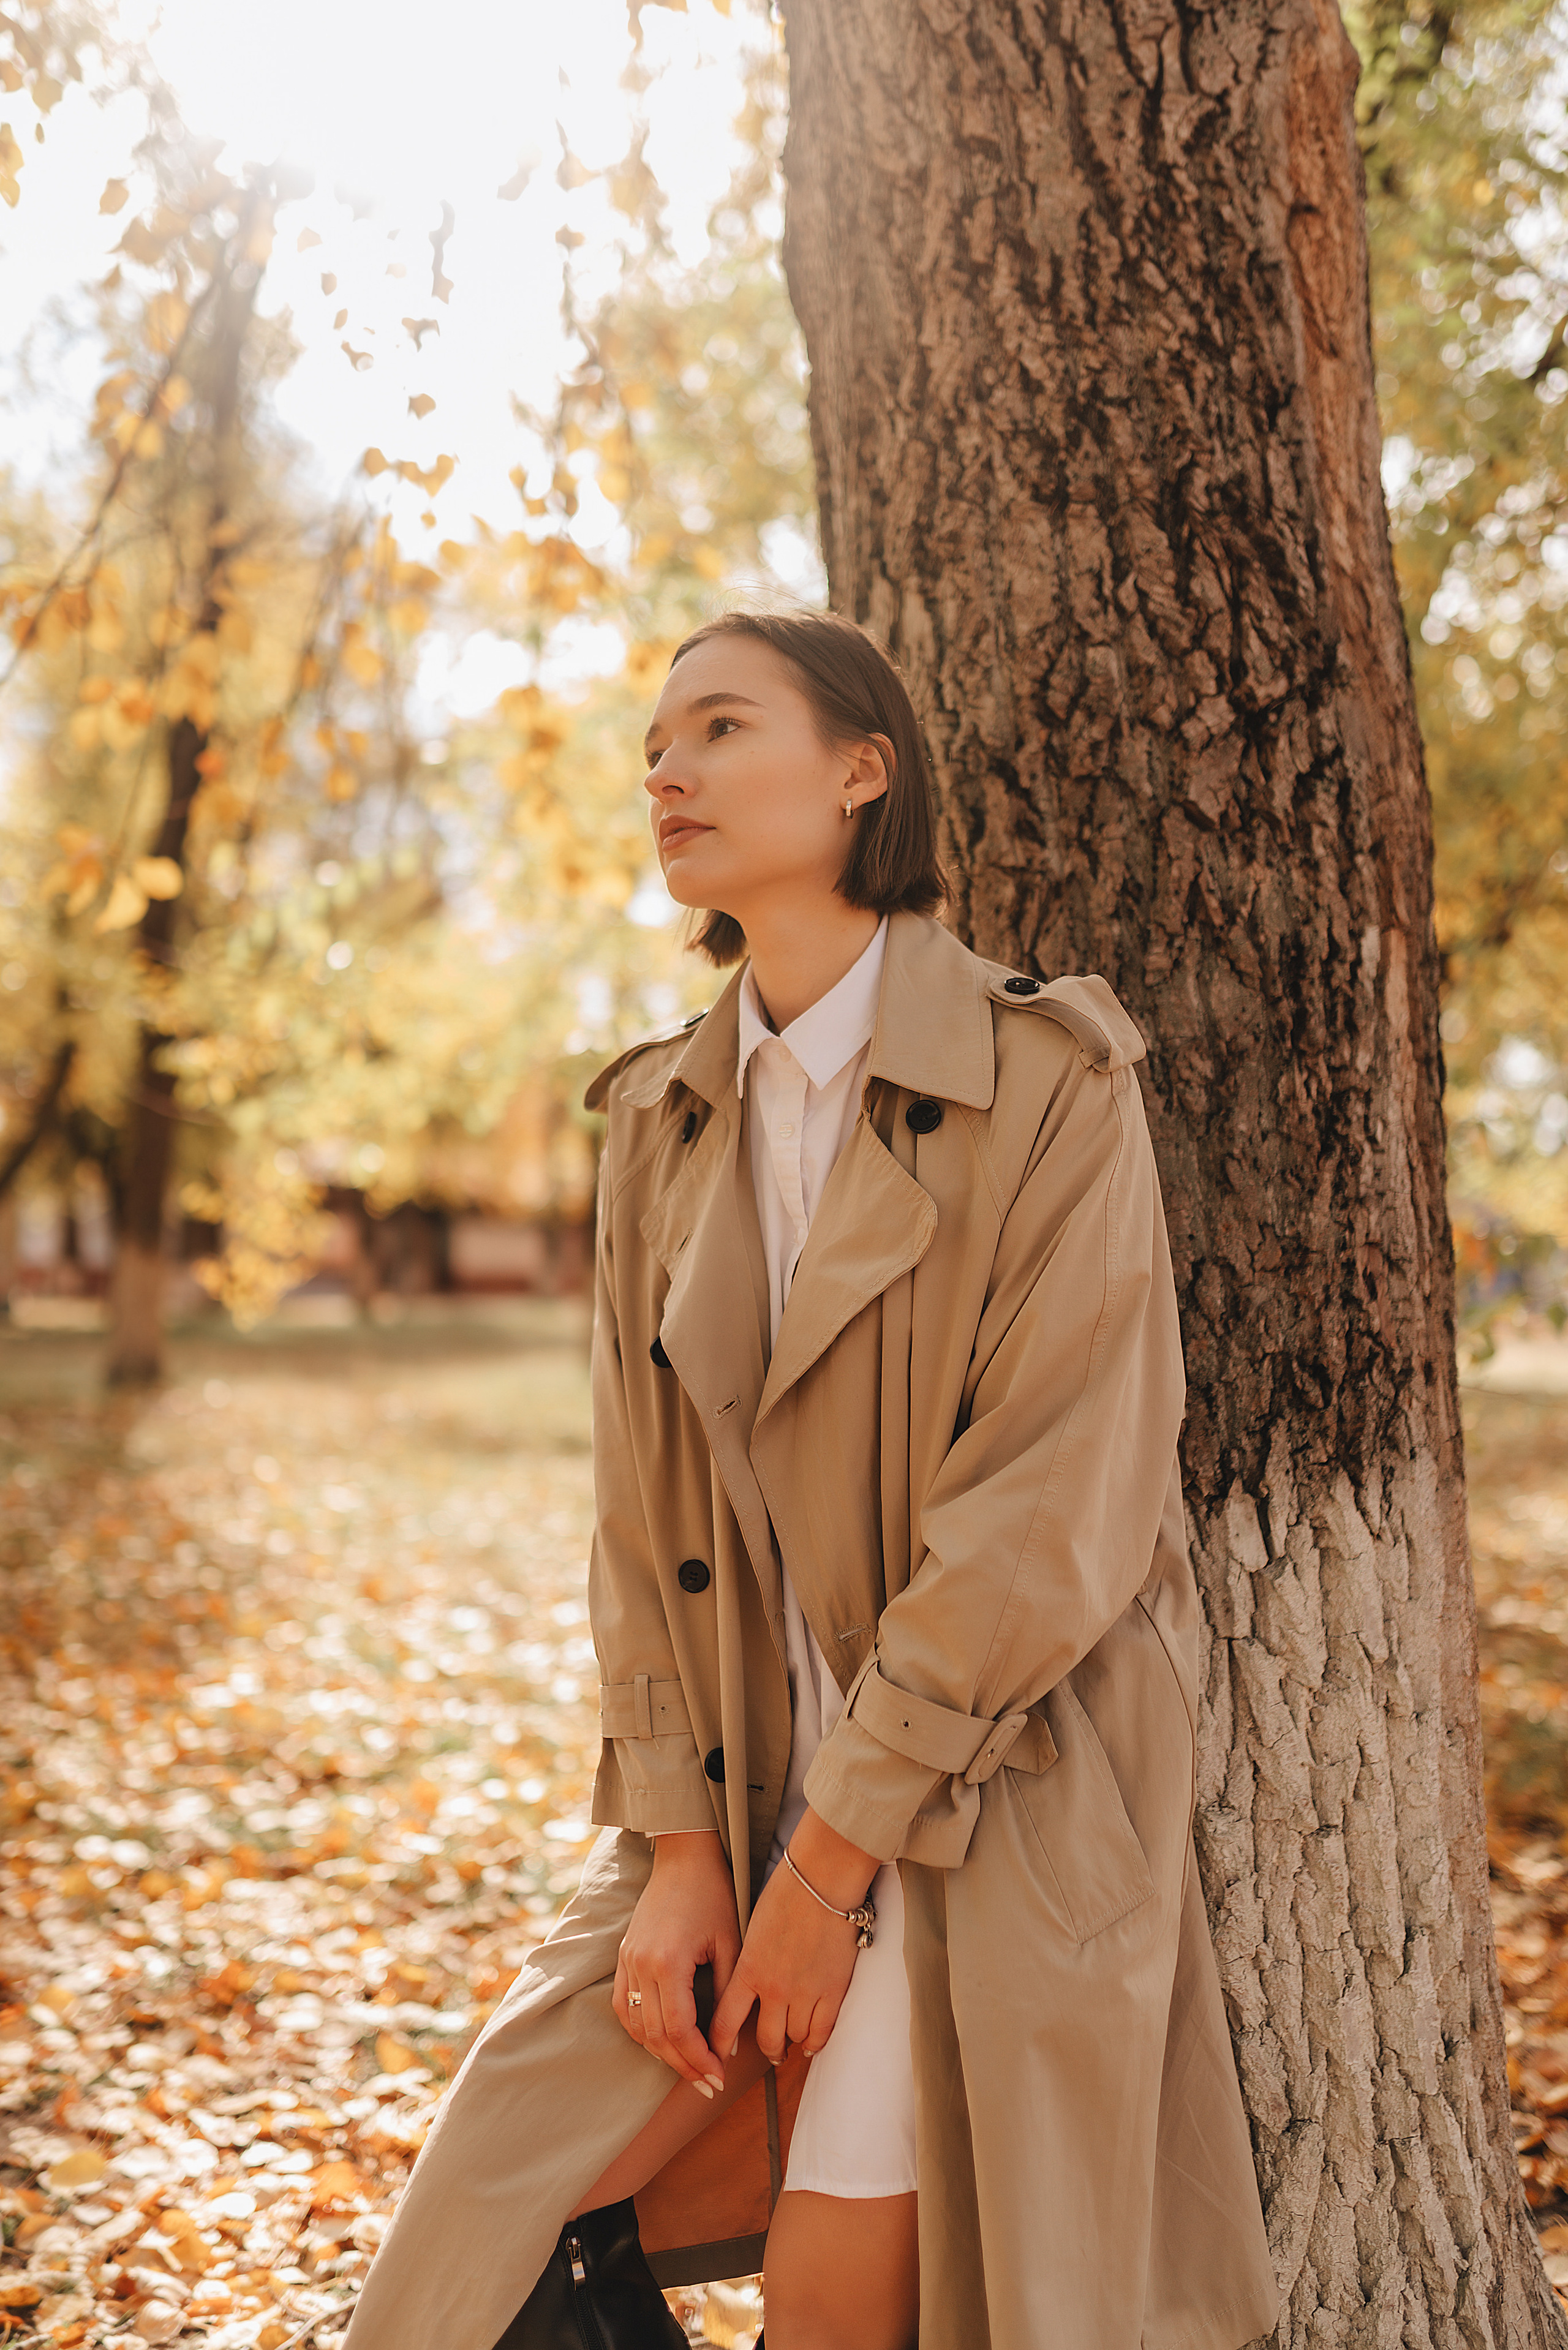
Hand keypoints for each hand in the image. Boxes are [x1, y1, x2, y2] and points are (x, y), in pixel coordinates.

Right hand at [613, 1831, 739, 2093]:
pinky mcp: (623, 1957)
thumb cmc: (714, 1896)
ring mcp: (626, 1961)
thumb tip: (728, 2046)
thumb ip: (727, 1996)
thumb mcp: (731, 1944)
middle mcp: (640, 1965)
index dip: (699, 2059)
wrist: (684, 1859)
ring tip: (690, 2067)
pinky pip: (623, 2007)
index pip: (678, 2030)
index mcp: (667, 1961)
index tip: (719, 2077)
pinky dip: (640, 2030)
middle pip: (655, 2036)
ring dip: (662, 2053)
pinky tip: (663, 2040)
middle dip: (683, 2065)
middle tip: (709, 2083)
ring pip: (636, 2026)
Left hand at [709, 1808, 878, 2066]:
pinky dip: (816, 2041)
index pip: (725, 2023)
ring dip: (793, 2041)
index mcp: (748, 1970)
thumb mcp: (752, 1931)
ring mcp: (805, 1992)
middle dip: (767, 2049)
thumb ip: (747, 1966)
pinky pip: (823, 2032)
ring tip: (793, 2039)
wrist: (822, 1878)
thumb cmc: (785, 1895)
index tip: (718, 2057)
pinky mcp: (833, 1990)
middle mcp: (774, 1987)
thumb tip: (744, 1992)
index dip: (718, 2047)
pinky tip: (812, 2041)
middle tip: (770, 2049)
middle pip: (766, 2039)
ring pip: (795, 2038)